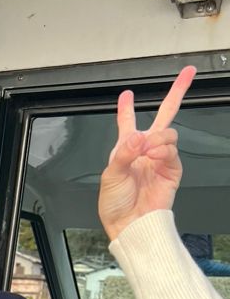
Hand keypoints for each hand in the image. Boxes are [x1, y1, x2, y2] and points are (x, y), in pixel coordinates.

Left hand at [98, 66, 194, 240]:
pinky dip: (162, 151)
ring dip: (157, 139)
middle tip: (188, 74)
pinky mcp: (172, 170)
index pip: (127, 123)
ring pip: (168, 133)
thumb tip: (139, 137)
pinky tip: (153, 157)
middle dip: (177, 92)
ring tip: (146, 152)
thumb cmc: (115, 204)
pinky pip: (172, 151)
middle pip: (164, 116)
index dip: (126, 108)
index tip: (127, 94)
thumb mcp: (110, 176)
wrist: (130, 224)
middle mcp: (144, 150)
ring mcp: (160, 159)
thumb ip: (123, 153)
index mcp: (125, 149)